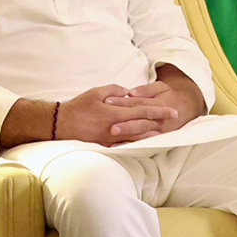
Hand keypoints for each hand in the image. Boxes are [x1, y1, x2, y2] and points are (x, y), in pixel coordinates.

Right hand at [58, 84, 180, 144]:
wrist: (62, 124)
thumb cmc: (79, 106)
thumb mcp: (97, 92)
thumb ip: (115, 91)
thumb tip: (128, 93)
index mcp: (116, 113)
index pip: (144, 111)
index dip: (160, 112)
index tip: (174, 112)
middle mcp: (117, 127)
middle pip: (144, 126)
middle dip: (160, 124)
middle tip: (174, 122)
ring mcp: (112, 139)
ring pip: (137, 138)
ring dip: (152, 135)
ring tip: (164, 133)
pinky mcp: (106, 145)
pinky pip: (125, 145)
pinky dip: (137, 143)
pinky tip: (143, 143)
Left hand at [102, 79, 202, 139]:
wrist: (186, 108)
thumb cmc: (169, 95)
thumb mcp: (161, 87)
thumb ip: (146, 89)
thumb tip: (131, 93)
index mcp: (157, 104)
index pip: (137, 103)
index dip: (122, 102)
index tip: (107, 101)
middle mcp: (158, 120)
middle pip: (139, 123)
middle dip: (125, 126)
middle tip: (110, 128)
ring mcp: (158, 131)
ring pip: (141, 136)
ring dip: (126, 138)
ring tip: (110, 140)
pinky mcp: (156, 139)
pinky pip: (142, 144)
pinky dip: (129, 146)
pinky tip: (116, 147)